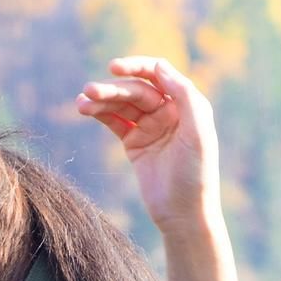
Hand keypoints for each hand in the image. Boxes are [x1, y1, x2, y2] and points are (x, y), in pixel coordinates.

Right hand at [74, 55, 219, 232]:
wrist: (184, 214)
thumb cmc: (196, 174)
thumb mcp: (198, 133)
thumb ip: (185, 96)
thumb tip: (159, 65)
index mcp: (186, 104)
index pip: (158, 74)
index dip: (136, 66)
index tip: (114, 68)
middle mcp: (168, 111)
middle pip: (136, 89)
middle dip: (113, 88)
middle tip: (90, 90)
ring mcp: (150, 127)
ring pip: (122, 104)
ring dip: (101, 100)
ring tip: (81, 103)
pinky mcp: (135, 143)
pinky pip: (115, 121)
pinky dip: (100, 113)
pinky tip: (85, 109)